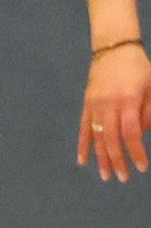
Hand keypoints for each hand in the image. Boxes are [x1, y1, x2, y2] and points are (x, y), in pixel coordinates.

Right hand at [86, 43, 149, 181]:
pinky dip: (83, 145)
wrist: (114, 49)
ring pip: (97, 136)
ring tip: (105, 175)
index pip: (132, 133)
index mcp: (128, 100)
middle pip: (112, 138)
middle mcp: (109, 105)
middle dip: (117, 160)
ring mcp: (95, 105)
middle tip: (122, 178)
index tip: (142, 168)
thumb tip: (141, 134)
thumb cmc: (140, 68)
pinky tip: (83, 160)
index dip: (136, 151)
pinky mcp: (87, 104)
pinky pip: (84, 127)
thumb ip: (149, 112)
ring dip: (101, 158)